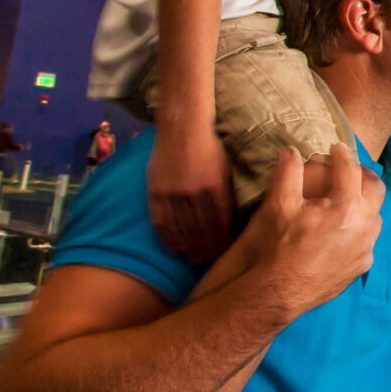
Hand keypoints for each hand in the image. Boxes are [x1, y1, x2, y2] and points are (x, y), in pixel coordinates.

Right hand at [148, 119, 235, 263]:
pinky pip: (162, 220)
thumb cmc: (210, 148)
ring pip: (183, 228)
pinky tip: (175, 249)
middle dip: (207, 249)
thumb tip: (233, 220)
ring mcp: (174, 193)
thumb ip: (227, 194)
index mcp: (216, 187)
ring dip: (189, 247)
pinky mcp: (157, 191)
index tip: (226, 254)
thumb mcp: (226, 170)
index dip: (223, 241)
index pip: (221, 223)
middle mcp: (195, 193)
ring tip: (194, 260)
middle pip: (202, 230)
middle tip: (210, 264)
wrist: (183, 127)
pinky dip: (169, 237)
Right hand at [244, 145, 383, 319]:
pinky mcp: (361, 267)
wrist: (276, 293)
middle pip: (375, 190)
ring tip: (349, 196)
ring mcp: (365, 249)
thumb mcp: (278, 206)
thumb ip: (288, 173)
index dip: (342, 155)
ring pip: (375, 216)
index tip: (337, 147)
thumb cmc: (276, 247)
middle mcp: (364, 227)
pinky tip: (344, 229)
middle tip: (350, 169)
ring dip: (365, 202)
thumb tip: (291, 150)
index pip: (350, 171)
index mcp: (347, 208)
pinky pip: (367, 240)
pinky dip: (359, 228)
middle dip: (363, 175)